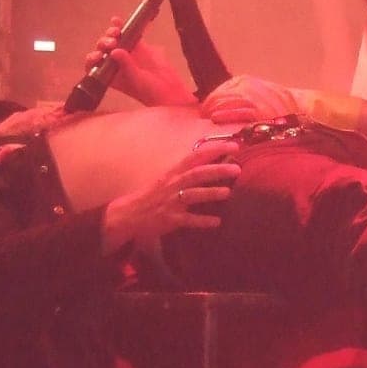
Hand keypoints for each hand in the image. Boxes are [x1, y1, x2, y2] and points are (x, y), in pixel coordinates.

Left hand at [87, 15, 196, 106]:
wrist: (169, 89)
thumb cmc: (149, 91)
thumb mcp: (136, 80)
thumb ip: (126, 65)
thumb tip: (115, 51)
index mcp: (109, 75)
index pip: (93, 66)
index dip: (92, 59)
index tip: (99, 55)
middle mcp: (115, 64)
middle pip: (102, 49)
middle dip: (103, 43)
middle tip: (112, 42)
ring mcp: (127, 54)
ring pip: (114, 40)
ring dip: (111, 33)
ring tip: (116, 32)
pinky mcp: (139, 47)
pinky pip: (129, 34)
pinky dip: (123, 26)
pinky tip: (116, 20)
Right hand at [101, 140, 239, 256]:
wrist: (129, 214)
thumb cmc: (154, 195)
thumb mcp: (169, 178)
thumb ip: (189, 171)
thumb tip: (216, 163)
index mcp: (174, 172)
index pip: (196, 156)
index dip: (215, 149)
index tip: (234, 145)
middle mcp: (173, 184)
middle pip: (197, 174)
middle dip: (217, 170)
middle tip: (237, 168)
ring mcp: (171, 202)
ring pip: (192, 195)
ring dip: (210, 193)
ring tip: (228, 192)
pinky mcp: (169, 219)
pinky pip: (188, 220)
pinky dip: (202, 221)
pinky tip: (216, 222)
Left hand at [201, 74, 301, 123]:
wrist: (298, 110)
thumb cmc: (275, 106)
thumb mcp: (256, 94)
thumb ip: (239, 96)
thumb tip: (217, 105)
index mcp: (245, 80)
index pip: (221, 89)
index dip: (211, 99)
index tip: (205, 110)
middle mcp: (248, 86)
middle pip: (221, 95)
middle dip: (210, 105)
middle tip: (204, 115)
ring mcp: (254, 97)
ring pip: (226, 102)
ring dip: (214, 110)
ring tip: (208, 118)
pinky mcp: (259, 110)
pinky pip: (237, 111)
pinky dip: (225, 115)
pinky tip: (215, 119)